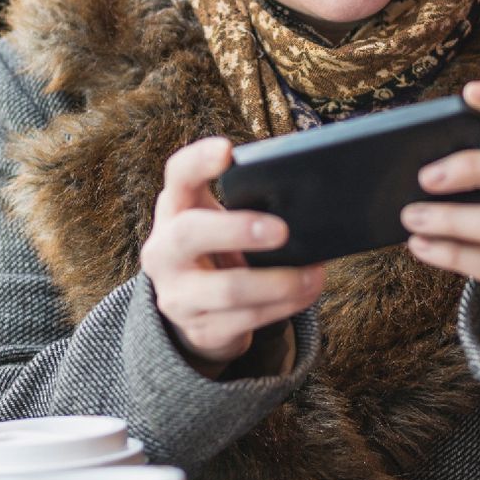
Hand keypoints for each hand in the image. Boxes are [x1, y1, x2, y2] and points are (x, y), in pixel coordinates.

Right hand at [140, 136, 323, 373]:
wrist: (194, 310)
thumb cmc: (218, 249)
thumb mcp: (219, 220)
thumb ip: (247, 205)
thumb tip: (309, 200)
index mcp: (174, 210)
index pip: (176, 176)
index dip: (198, 161)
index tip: (227, 150)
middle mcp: (164, 251)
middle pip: (190, 233)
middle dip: (238, 230)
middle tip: (283, 231)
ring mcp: (177, 294)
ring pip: (227, 289)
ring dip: (279, 283)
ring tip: (314, 275)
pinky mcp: (199, 329)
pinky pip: (245, 320)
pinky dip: (283, 307)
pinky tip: (305, 293)